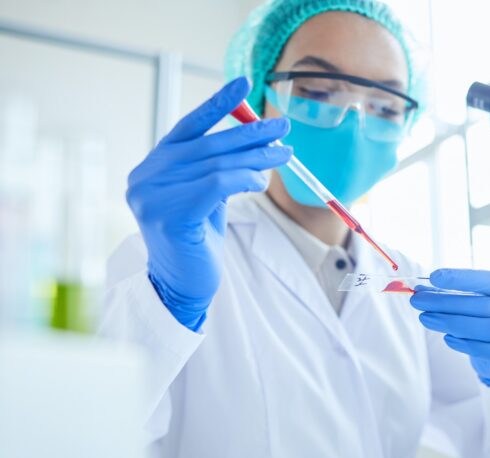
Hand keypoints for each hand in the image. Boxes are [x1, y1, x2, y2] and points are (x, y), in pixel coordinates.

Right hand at [126, 77, 291, 329]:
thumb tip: (257, 133)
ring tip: (284, 155)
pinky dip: (245, 178)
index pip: (188, 126)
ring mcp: (152, 195)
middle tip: (283, 127)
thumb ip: (217, 165)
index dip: (218, 103)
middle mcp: (146, 175)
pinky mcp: (169, 214)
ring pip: (218, 164)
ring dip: (257, 157)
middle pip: (208, 144)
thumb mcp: (205, 193)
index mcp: (152, 165)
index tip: (245, 82)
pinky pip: (218, 184)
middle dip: (250, 133)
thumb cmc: (197, 237)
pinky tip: (261, 181)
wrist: (183, 283)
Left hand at [410, 269, 489, 391]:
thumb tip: (421, 291)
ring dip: (453, 324)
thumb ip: (454, 295)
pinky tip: (448, 339)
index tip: (433, 277)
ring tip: (426, 319)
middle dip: (447, 304)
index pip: (488, 279)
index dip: (461, 278)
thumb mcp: (476, 302)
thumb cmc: (489, 320)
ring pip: (489, 329)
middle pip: (485, 306)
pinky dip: (468, 345)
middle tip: (418, 302)